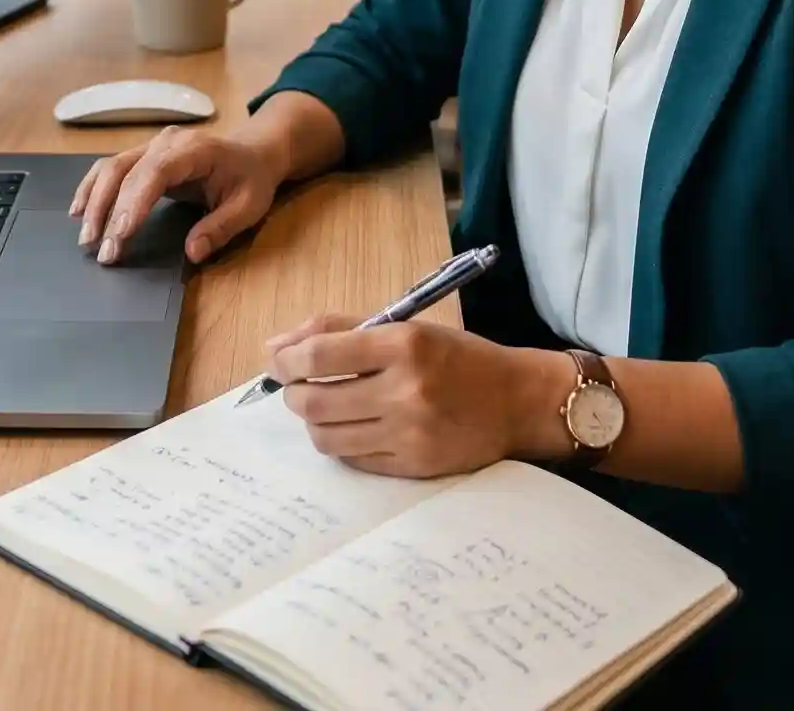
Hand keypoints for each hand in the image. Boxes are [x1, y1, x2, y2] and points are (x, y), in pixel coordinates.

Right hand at [71, 126, 286, 264]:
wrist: (253, 151)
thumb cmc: (251, 178)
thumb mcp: (249, 206)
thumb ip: (221, 228)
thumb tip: (192, 252)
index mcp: (194, 150)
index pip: (156, 172)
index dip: (135, 201)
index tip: (121, 233)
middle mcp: (166, 142)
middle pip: (126, 171)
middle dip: (109, 212)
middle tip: (102, 251)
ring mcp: (152, 145)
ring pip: (112, 167)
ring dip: (94, 201)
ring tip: (85, 237)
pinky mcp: (143, 155)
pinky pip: (112, 168)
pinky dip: (93, 188)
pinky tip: (79, 211)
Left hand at [266, 314, 576, 478]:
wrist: (518, 402)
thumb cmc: (459, 358)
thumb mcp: (407, 328)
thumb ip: (341, 330)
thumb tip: (275, 347)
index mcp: (405, 344)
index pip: (321, 356)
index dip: (286, 360)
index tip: (277, 361)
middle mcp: (406, 390)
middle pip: (315, 401)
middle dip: (292, 394)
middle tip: (295, 387)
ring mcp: (409, 433)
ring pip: (326, 436)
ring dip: (312, 421)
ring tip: (322, 407)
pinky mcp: (413, 466)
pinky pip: (353, 459)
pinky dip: (340, 442)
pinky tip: (351, 427)